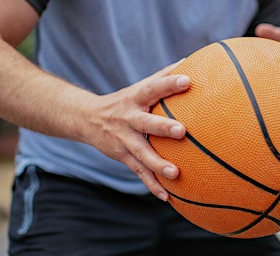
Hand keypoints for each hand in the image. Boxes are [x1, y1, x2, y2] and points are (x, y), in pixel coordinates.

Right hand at [85, 60, 190, 200]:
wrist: (86, 118)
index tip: (188, 80)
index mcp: (136, 98)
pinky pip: (139, 172)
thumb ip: (164, 75)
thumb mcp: (140, 86)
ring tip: (175, 173)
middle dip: (162, 127)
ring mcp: (124, 139)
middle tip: (182, 131)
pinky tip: (168, 197)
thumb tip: (192, 62)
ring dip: (157, 164)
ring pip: (141, 153)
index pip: (153, 87)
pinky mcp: (123, 156)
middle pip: (146, 122)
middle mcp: (129, 118)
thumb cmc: (125, 100)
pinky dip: (152, 185)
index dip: (169, 83)